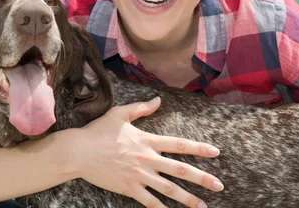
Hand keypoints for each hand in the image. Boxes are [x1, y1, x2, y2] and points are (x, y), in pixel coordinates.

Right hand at [73, 96, 222, 207]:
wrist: (79, 151)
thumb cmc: (98, 131)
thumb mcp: (120, 114)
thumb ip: (141, 108)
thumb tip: (158, 100)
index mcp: (148, 140)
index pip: (179, 144)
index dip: (199, 148)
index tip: (216, 153)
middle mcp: (148, 159)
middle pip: (180, 170)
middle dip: (202, 179)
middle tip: (219, 186)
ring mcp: (139, 175)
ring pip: (169, 189)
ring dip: (188, 199)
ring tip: (203, 206)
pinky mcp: (129, 188)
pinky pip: (149, 201)